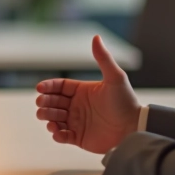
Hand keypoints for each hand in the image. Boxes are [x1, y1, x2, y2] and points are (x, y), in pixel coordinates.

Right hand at [35, 35, 140, 153]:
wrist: (134, 127)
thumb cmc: (125, 101)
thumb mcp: (115, 77)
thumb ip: (103, 58)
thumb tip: (96, 37)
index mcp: (82, 90)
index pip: (59, 86)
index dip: (48, 86)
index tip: (40, 88)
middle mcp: (77, 106)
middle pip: (53, 102)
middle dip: (44, 102)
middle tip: (41, 102)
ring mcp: (77, 122)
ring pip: (54, 118)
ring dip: (47, 117)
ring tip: (48, 118)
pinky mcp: (79, 137)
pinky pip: (62, 136)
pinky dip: (56, 134)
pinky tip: (56, 131)